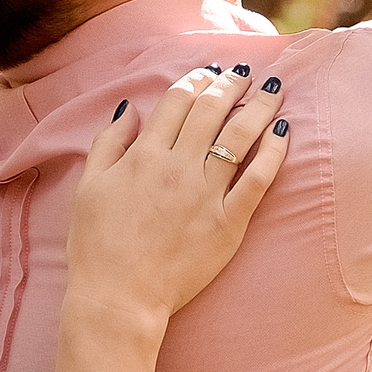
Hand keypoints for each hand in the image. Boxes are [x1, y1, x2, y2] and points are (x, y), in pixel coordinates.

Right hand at [65, 66, 291, 324]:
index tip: (210, 73)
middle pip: (212, 111)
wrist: (119, 298)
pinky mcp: (229, 222)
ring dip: (258, 108)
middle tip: (245, 74)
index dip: (197, 81)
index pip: (177, 102)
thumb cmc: (97, 245)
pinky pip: (258, 179)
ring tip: (272, 91)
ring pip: (240, 136)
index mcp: (144, 155)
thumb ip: (108, 143)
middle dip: (231, 85)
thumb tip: (128, 109)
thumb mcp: (89, 186)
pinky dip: (273, 153)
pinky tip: (283, 134)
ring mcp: (206, 193)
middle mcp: (178, 166)